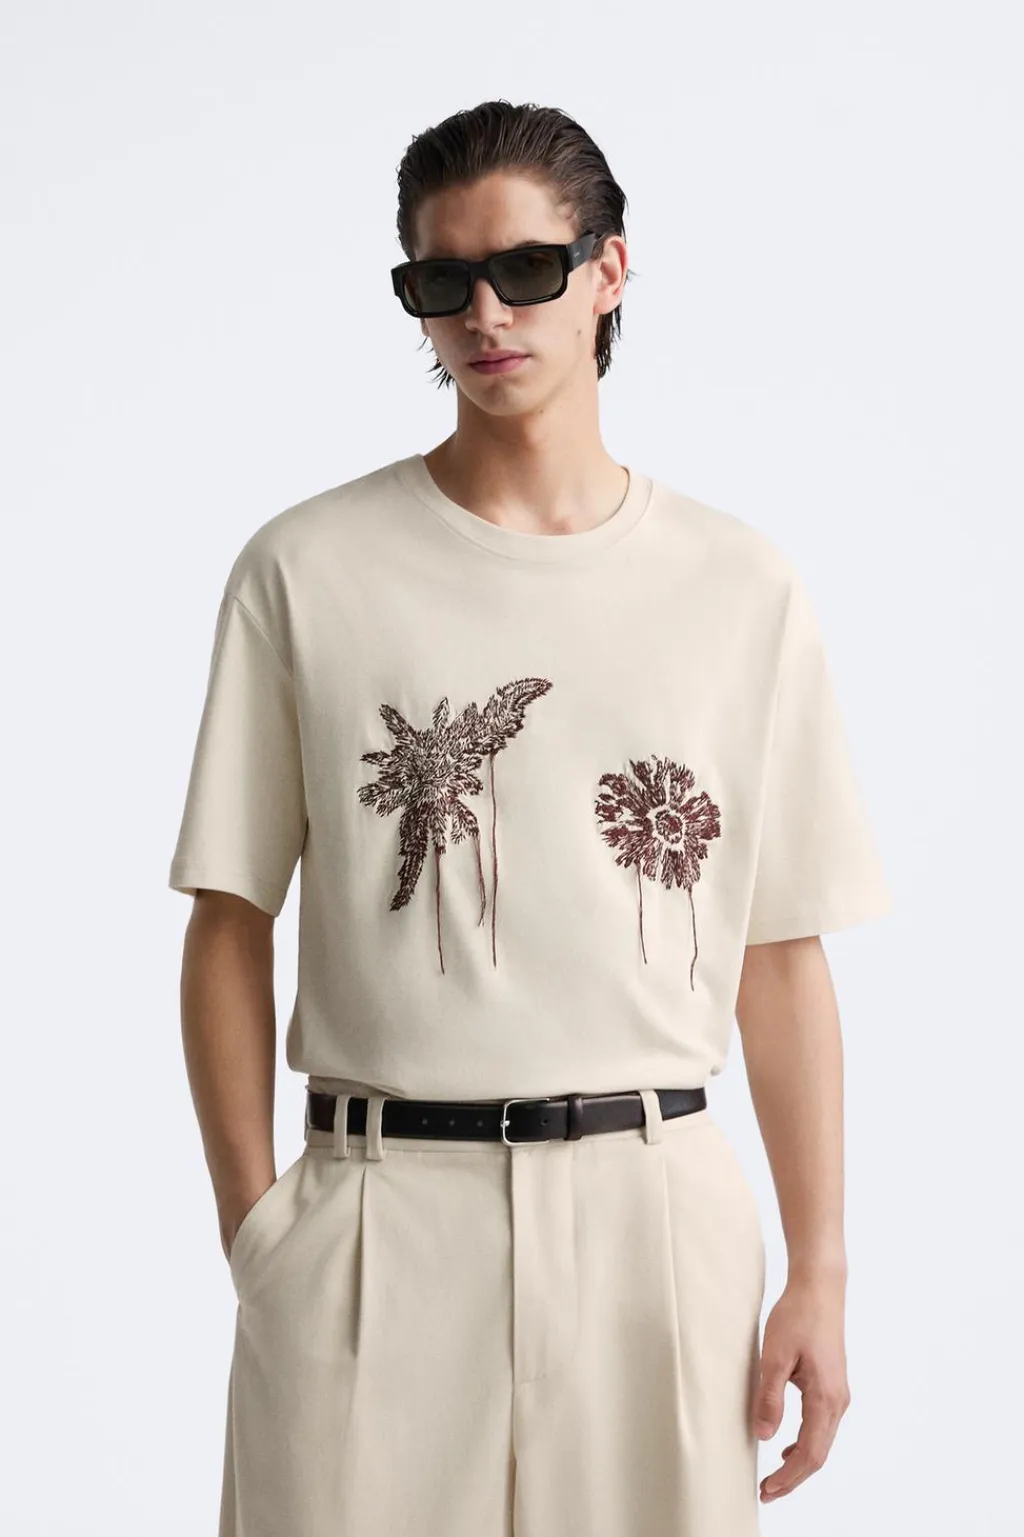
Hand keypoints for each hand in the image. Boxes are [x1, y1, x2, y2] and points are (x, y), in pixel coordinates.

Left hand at [752, 1275, 850, 1502]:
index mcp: (825, 1398)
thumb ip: (770, 1397)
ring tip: (775, 1476)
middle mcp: (838, 1401)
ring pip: (821, 1441)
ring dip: (800, 1463)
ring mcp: (838, 1394)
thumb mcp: (775, 1355)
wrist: (820, 1288)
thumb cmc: (797, 1316)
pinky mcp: (832, 1385)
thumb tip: (765, 1435)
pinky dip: (806, 1443)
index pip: (809, 1453)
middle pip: (818, 1454)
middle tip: (767, 1492)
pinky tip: (788, 1446)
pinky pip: (822, 1425)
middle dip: (794, 1478)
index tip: (767, 1490)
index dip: (789, 1478)